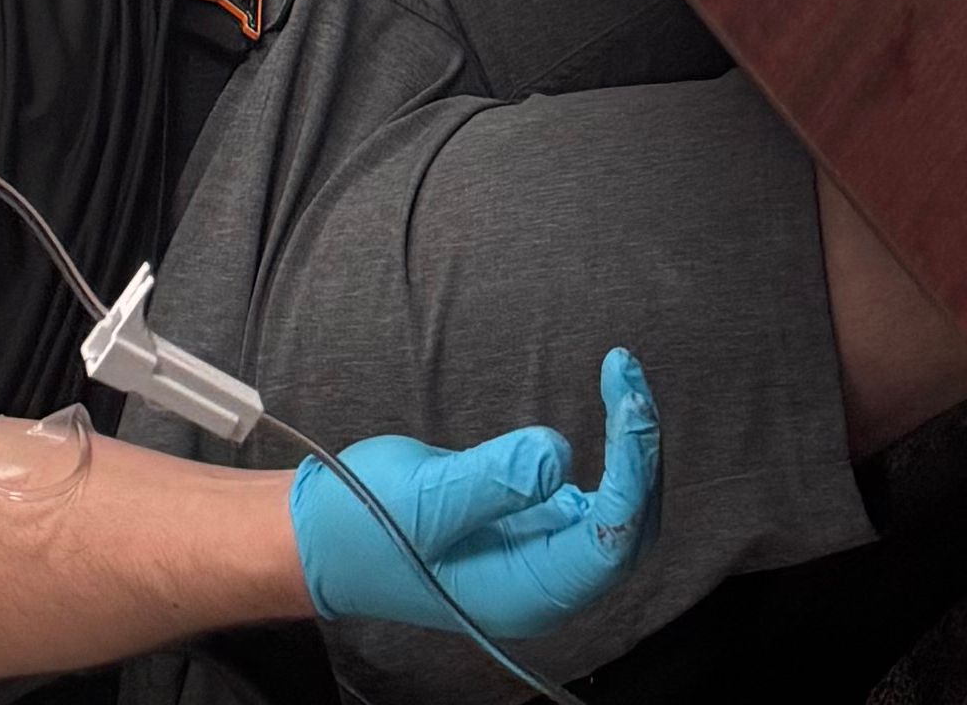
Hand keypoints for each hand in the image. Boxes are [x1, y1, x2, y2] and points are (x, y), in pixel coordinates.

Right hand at [291, 354, 660, 643]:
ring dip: (630, 451)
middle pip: (627, 530)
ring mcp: (541, 558)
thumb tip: (560, 454)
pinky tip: (607, 412)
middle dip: (639, 454)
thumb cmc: (365, 526)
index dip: (632, 474)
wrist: (327, 538)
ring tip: (623, 379)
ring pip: (617, 514)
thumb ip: (493, 481)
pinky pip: (593, 502)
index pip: (608, 544)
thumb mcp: (423, 500)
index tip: (629, 400)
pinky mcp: (532, 532)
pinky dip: (612, 457)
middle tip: (626, 375)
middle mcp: (543, 583)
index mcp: (523, 591)